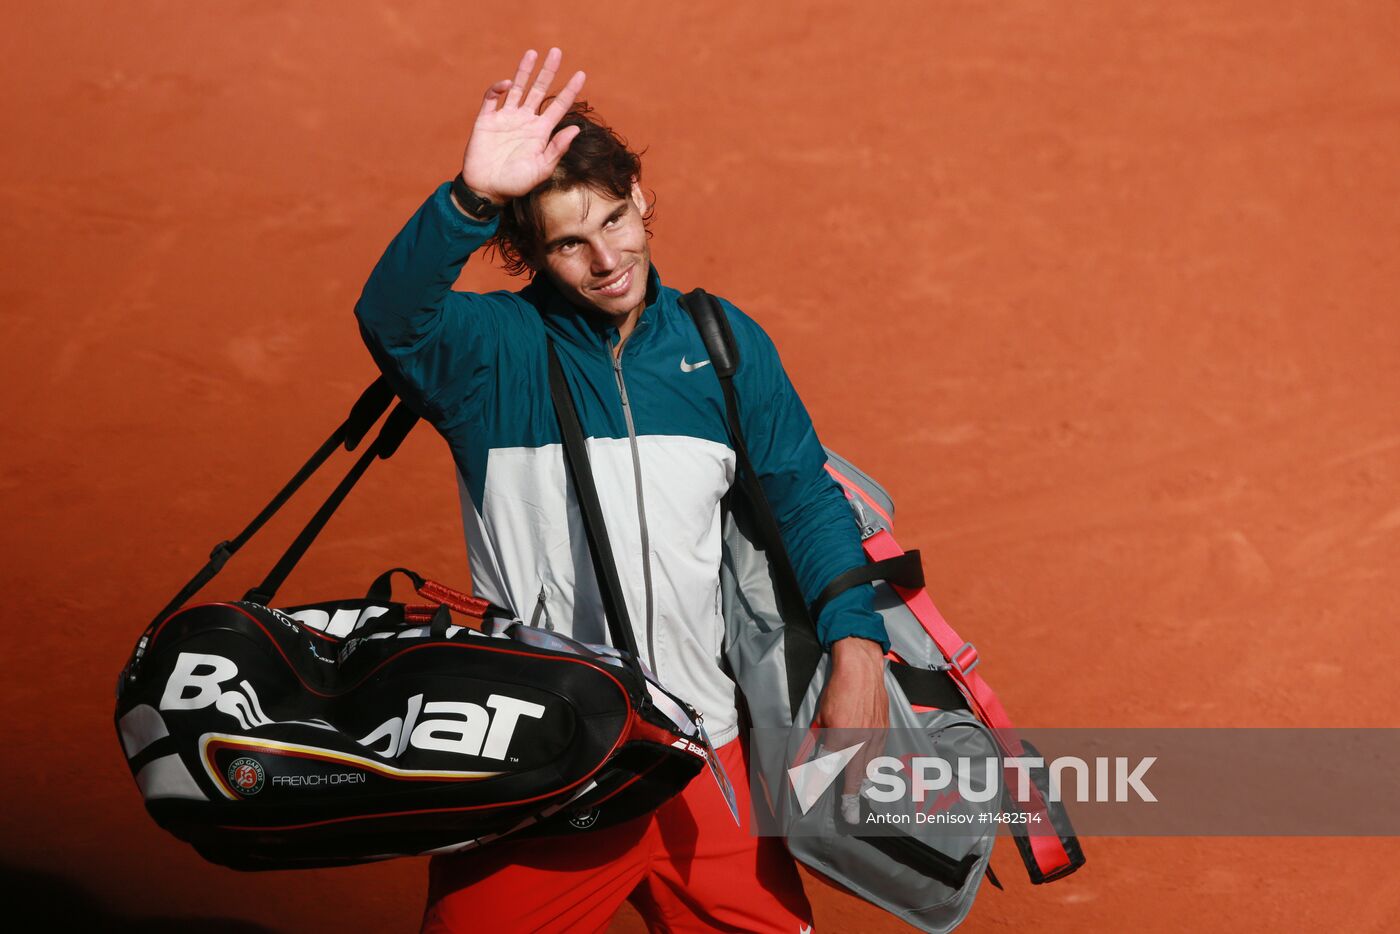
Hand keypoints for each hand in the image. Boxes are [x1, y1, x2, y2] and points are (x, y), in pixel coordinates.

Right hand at [461, 48, 586, 204]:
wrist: (487, 189)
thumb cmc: (516, 184)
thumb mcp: (542, 169)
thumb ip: (557, 149)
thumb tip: (576, 128)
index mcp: (541, 132)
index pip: (559, 106)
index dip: (570, 90)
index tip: (581, 74)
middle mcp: (525, 121)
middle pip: (539, 90)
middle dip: (548, 71)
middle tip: (556, 51)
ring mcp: (506, 118)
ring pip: (517, 88)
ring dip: (524, 71)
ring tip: (533, 53)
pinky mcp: (487, 119)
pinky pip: (492, 98)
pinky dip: (498, 88)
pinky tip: (506, 85)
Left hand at [816, 637, 888, 811]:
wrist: (862, 670)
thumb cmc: (838, 690)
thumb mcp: (820, 715)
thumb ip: (816, 738)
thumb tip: (810, 755)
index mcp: (840, 738)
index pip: (828, 769)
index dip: (819, 786)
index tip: (812, 801)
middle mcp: (859, 741)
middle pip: (855, 776)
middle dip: (851, 797)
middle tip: (850, 816)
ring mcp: (875, 737)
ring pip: (870, 768)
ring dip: (864, 784)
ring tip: (860, 798)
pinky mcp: (885, 730)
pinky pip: (879, 755)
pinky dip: (874, 766)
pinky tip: (871, 772)